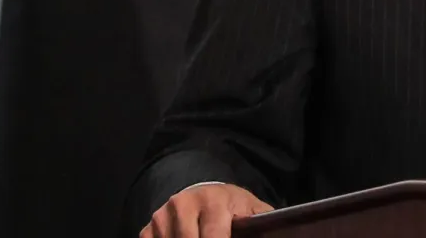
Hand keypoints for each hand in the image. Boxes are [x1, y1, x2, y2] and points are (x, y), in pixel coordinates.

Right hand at [141, 183, 272, 237]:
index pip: (214, 236)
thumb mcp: (251, 209)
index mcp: (213, 201)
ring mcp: (162, 216)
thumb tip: (277, 229)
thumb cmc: (233, 207)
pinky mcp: (148, 228)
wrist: (204, 192)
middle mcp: (183, 204)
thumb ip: (261, 222)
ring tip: (201, 237)